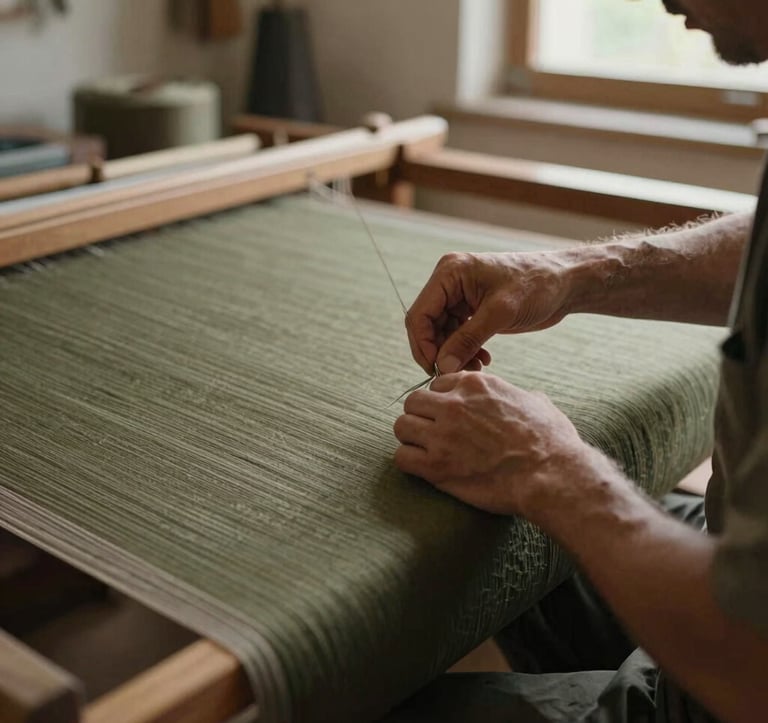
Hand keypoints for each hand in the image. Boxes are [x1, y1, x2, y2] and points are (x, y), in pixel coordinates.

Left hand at [393, 371, 597, 516]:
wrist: (551, 475)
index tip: (451, 417)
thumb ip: (516, 394)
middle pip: (413, 402)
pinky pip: (402, 458)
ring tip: (426, 452)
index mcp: (475, 384)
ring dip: (411, 439)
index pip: (437, 384)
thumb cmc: (551, 440)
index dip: (443, 402)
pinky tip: (425, 468)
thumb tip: (523, 398)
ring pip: (402, 427)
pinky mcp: (436, 466)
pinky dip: (410, 463)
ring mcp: (442, 435)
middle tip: (434, 435)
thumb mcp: (536, 401)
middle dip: (421, 417)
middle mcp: (454, 404)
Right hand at [406, 251, 571, 374]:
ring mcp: (459, 296)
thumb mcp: (500, 313)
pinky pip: (456, 335)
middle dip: (439, 352)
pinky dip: (465, 351)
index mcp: (450, 273)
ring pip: (441, 334)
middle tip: (455, 374)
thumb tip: (443, 366)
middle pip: (427, 326)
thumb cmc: (536, 285)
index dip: (423, 345)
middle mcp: (449, 283)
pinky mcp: (471, 309)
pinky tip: (483, 360)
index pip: (420, 314)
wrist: (565, 283)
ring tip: (476, 368)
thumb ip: (468, 340)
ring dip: (453, 355)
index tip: (437, 369)